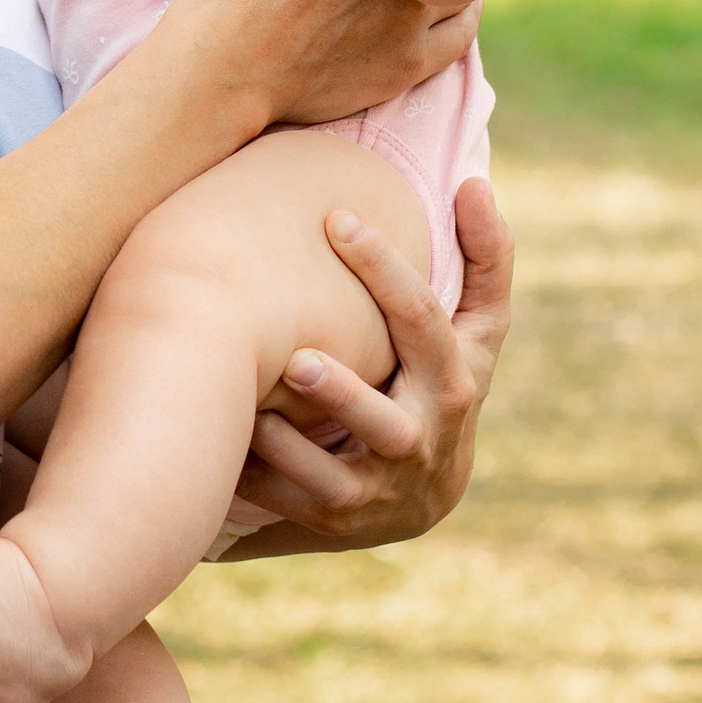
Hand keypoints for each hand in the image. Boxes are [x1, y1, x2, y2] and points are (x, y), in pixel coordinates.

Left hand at [225, 176, 511, 553]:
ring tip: (244, 409)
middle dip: (342, 394)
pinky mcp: (338, 520)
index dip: (386, 270)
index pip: (424, 321)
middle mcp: (421, 439)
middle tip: (295, 360)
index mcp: (454, 379)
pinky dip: (251, 475)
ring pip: (331, 479)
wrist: (428, 493)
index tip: (337, 218)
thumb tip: (474, 182)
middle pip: (385, 422)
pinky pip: (288, 502)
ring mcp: (379, 488)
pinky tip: (216, 437)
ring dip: (285, 447)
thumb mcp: (477, 330)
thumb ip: (485, 258)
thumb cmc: (442, 380)